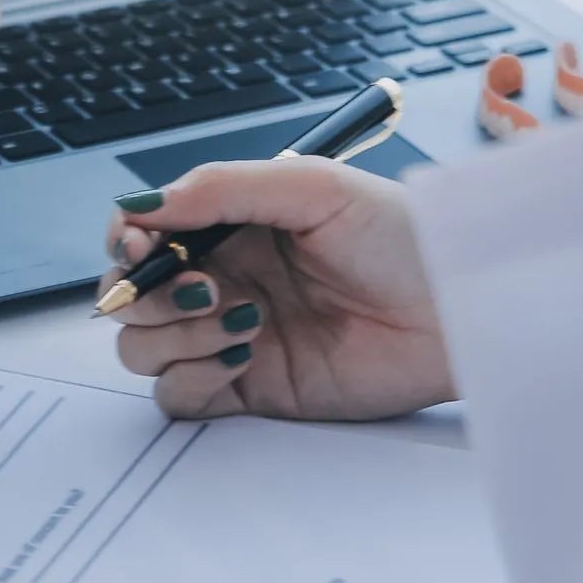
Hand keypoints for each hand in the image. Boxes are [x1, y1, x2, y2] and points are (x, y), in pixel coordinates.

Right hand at [100, 159, 453, 420]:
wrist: (457, 312)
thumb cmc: (402, 239)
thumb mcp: (313, 187)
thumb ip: (221, 187)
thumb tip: (141, 204)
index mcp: (228, 226)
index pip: (140, 232)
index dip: (126, 240)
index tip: (139, 245)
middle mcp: (219, 280)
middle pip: (128, 295)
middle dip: (147, 292)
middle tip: (204, 288)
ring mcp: (227, 337)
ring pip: (142, 347)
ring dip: (175, 334)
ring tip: (245, 319)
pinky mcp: (247, 391)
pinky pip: (177, 395)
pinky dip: (191, 378)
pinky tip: (244, 355)